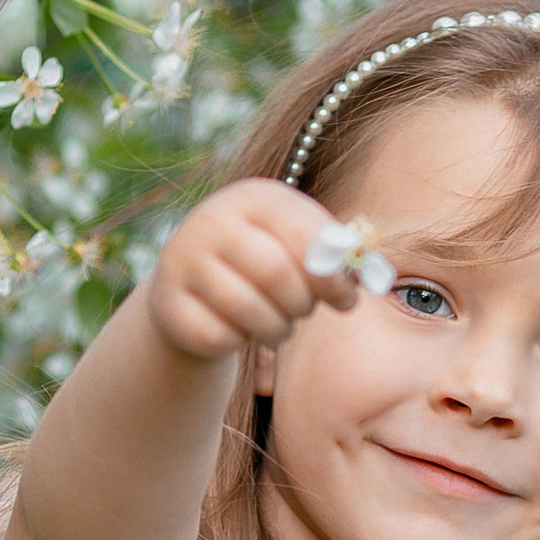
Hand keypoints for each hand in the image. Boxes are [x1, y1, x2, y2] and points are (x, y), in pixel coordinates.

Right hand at [144, 179, 360, 360]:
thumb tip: (372, 273)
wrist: (191, 289)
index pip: (305, 234)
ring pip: (249, 310)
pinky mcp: (167, 304)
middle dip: (302, 304)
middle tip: (303, 312)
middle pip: (277, 274)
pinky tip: (241, 332)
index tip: (346, 301)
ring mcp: (183, 260)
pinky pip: (220, 337)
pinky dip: (240, 343)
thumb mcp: (298, 249)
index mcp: (253, 196)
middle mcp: (212, 219)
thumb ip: (335, 255)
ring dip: (277, 329)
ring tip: (280, 327)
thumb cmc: (264, 267)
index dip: (333, 275)